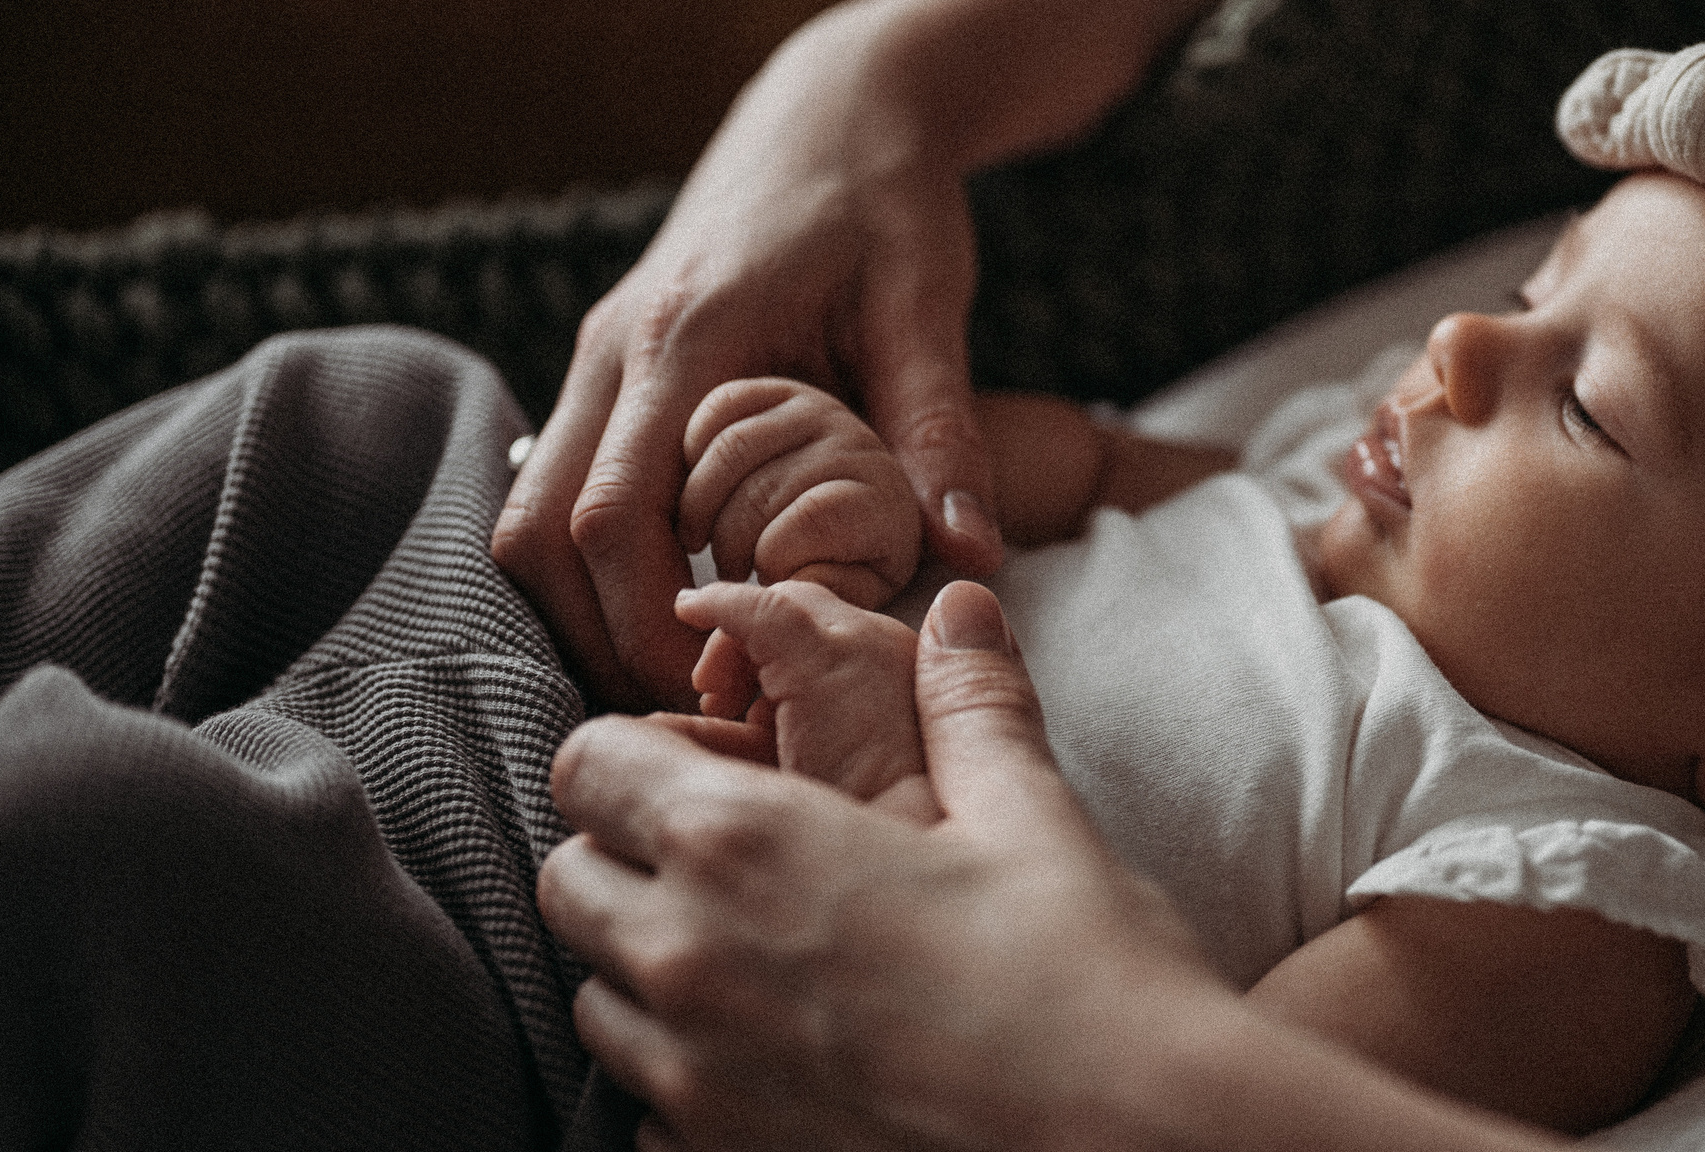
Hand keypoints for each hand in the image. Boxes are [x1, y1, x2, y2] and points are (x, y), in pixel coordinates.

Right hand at [493, 18, 1004, 707]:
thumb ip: (940, 429)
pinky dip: (591, 555)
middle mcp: (615, 345)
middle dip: (601, 634)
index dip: (648, 621)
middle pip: (541, 532)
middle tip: (698, 704)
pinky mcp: (609, 364)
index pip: (617, 512)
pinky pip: (558, 481)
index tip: (722, 687)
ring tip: (686, 663)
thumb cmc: (890, 198)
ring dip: (585, 602)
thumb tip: (972, 556)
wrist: (838, 101)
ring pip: (530, 513)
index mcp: (688, 334)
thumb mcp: (929, 305)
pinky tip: (672, 595)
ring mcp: (599, 353)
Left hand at [541, 582, 1230, 1151]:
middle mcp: (689, 961)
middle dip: (629, 856)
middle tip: (739, 860)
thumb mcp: (1029, 815)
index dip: (641, 753)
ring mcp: (693, 1081)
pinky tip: (786, 1056)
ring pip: (596, 1002)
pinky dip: (689, 1075)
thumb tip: (960, 607)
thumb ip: (970, 703)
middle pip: (568, 883)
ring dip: (651, 968)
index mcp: (748, 844)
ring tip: (766, 959)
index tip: (710, 765)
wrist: (1136, 1144)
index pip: (588, 764)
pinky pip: (645, 1111)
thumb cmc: (1086, 975)